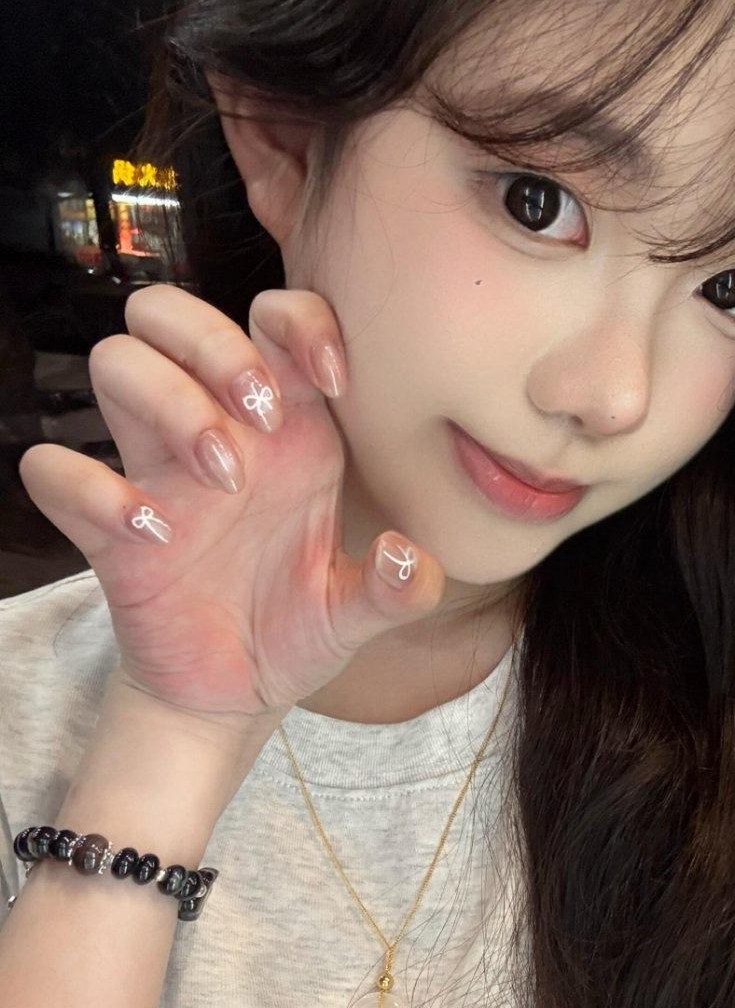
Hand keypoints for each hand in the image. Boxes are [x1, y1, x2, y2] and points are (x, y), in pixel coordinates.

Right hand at [19, 285, 444, 722]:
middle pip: (171, 313)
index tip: (334, 380)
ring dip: (169, 401)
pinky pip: (55, 471)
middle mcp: (216, 431)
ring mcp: (155, 472)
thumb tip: (405, 556)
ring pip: (115, 361)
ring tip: (224, 479)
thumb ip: (397, 590)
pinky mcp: (104, 527)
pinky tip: (153, 536)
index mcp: (288, 430)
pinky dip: (93, 490)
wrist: (235, 694)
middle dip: (216, 344)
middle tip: (261, 419)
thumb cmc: (296, 629)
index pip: (275, 317)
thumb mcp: (358, 613)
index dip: (299, 319)